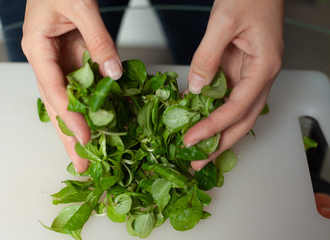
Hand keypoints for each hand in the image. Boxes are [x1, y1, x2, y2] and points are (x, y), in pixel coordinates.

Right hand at [22, 0, 122, 171]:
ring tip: (90, 155)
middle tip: (80, 166)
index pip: (53, 91)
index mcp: (38, 49)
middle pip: (57, 107)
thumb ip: (98, 40)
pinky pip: (85, 88)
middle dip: (69, 138)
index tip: (87, 139)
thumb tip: (113, 73)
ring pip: (70, 103)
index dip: (70, 118)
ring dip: (80, 129)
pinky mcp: (75, 61)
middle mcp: (47, 62)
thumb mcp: (81, 5)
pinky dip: (94, 107)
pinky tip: (102, 125)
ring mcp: (61, 63)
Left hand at [184, 0, 283, 169]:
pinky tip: (195, 121)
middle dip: (219, 144)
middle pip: (241, 120)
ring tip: (196, 150)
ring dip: (216, 133)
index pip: (238, 108)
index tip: (191, 139)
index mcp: (263, 67)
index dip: (214, 127)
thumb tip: (196, 86)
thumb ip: (207, 56)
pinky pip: (224, 96)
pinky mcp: (238, 70)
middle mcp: (260, 76)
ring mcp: (250, 75)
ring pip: (234, 113)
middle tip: (197, 161)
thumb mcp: (222, 22)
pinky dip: (210, 111)